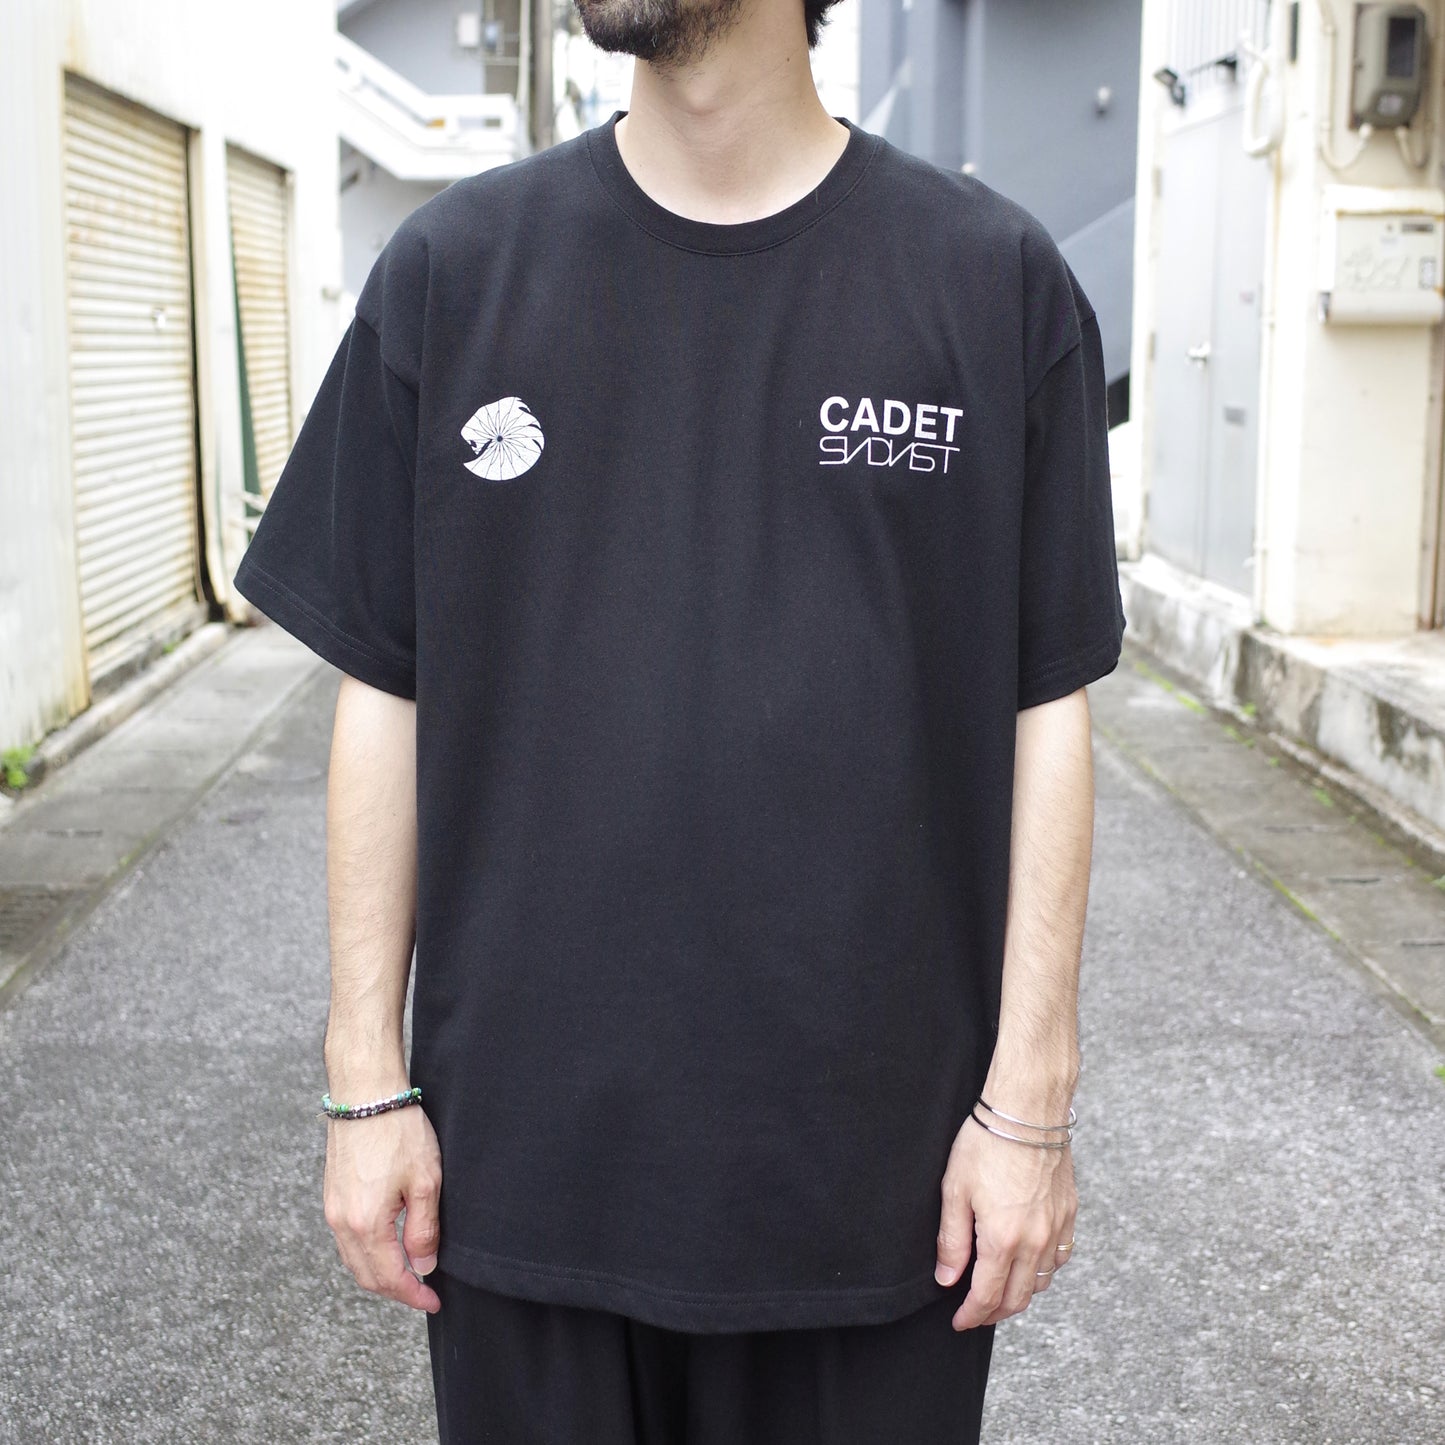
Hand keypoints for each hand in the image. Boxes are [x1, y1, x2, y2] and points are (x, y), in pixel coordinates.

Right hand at [323, 1103, 442, 1312]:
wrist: (365, 1093)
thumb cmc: (398, 1131)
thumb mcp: (425, 1181)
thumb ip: (423, 1230)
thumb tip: (423, 1267)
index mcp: (365, 1224)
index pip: (389, 1277)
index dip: (413, 1295)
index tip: (433, 1301)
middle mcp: (341, 1222)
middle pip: (366, 1276)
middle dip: (396, 1289)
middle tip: (424, 1291)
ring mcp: (333, 1208)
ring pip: (354, 1259)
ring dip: (380, 1273)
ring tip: (409, 1271)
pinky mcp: (333, 1194)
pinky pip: (347, 1239)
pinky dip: (367, 1252)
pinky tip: (388, 1245)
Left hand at [934, 1112, 1075, 1330]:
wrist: (1028, 1110)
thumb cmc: (986, 1143)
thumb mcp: (955, 1190)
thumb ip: (951, 1240)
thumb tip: (947, 1279)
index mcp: (1003, 1239)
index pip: (987, 1296)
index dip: (971, 1315)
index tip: (959, 1321)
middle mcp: (1035, 1241)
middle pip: (1017, 1298)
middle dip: (994, 1312)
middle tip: (975, 1313)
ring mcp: (1057, 1228)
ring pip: (1041, 1282)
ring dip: (1019, 1294)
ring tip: (999, 1291)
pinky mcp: (1070, 1212)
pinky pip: (1060, 1257)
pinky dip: (1043, 1270)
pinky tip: (1028, 1263)